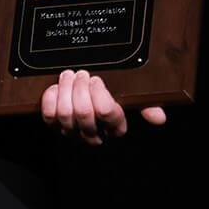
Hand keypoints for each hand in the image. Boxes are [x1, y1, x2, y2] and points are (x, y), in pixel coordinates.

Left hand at [40, 69, 164, 145]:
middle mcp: (93, 133)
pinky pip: (49, 115)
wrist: (84, 93)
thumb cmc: (110, 96)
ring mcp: (72, 131)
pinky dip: (51, 97)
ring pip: (65, 114)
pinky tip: (57, 87)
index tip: (97, 80)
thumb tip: (159, 117)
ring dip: (66, 90)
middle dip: (81, 89)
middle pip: (84, 113)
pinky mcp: (54, 126)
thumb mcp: (130, 97)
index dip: (100, 94)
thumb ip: (146, 104)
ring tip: (70, 76)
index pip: (108, 114)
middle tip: (82, 74)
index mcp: (114, 127)